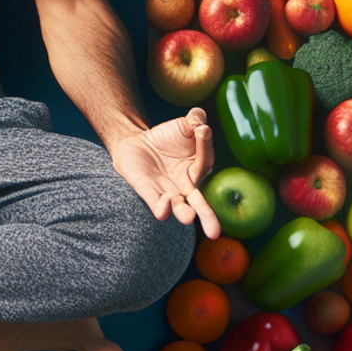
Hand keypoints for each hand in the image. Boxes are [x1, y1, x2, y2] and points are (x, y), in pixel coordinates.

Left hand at [109, 107, 220, 239]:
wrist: (135, 142)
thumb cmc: (165, 138)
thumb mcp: (183, 126)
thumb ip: (194, 120)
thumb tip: (201, 117)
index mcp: (198, 168)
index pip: (205, 159)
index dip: (205, 143)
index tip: (202, 129)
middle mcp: (186, 185)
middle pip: (199, 203)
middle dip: (207, 216)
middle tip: (215, 232)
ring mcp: (168, 191)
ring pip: (178, 206)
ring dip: (182, 212)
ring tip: (188, 218)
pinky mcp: (149, 192)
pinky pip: (155, 202)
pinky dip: (160, 207)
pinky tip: (163, 210)